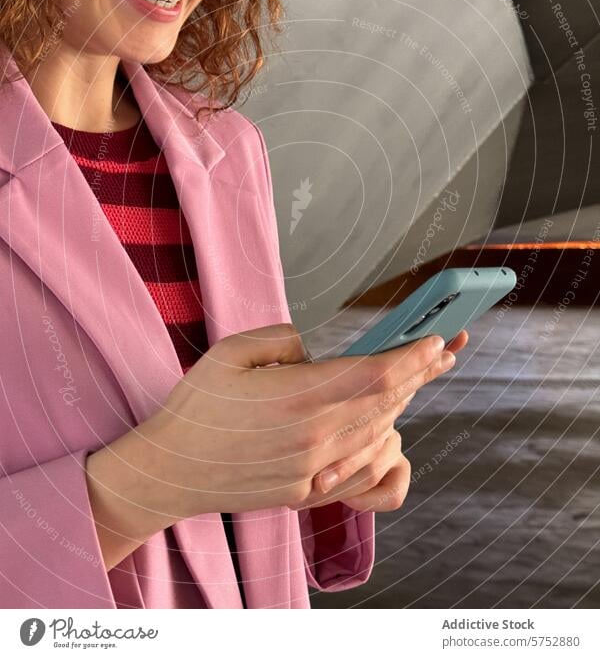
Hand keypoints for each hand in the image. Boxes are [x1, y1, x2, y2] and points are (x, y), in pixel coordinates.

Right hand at [120, 323, 457, 522]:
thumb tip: (315, 351)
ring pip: (377, 435)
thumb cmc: (196, 408)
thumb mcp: (231, 352)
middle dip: (420, 374)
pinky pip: (361, 469)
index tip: (438, 340)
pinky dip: (382, 445)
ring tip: (417, 381)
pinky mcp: (306, 492)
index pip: (374, 375)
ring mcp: (312, 471)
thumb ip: (282, 340)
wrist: (169, 472)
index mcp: (296, 398)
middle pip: (385, 403)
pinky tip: (388, 431)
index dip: (413, 356)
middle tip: (444, 352)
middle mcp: (313, 438)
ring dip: (403, 405)